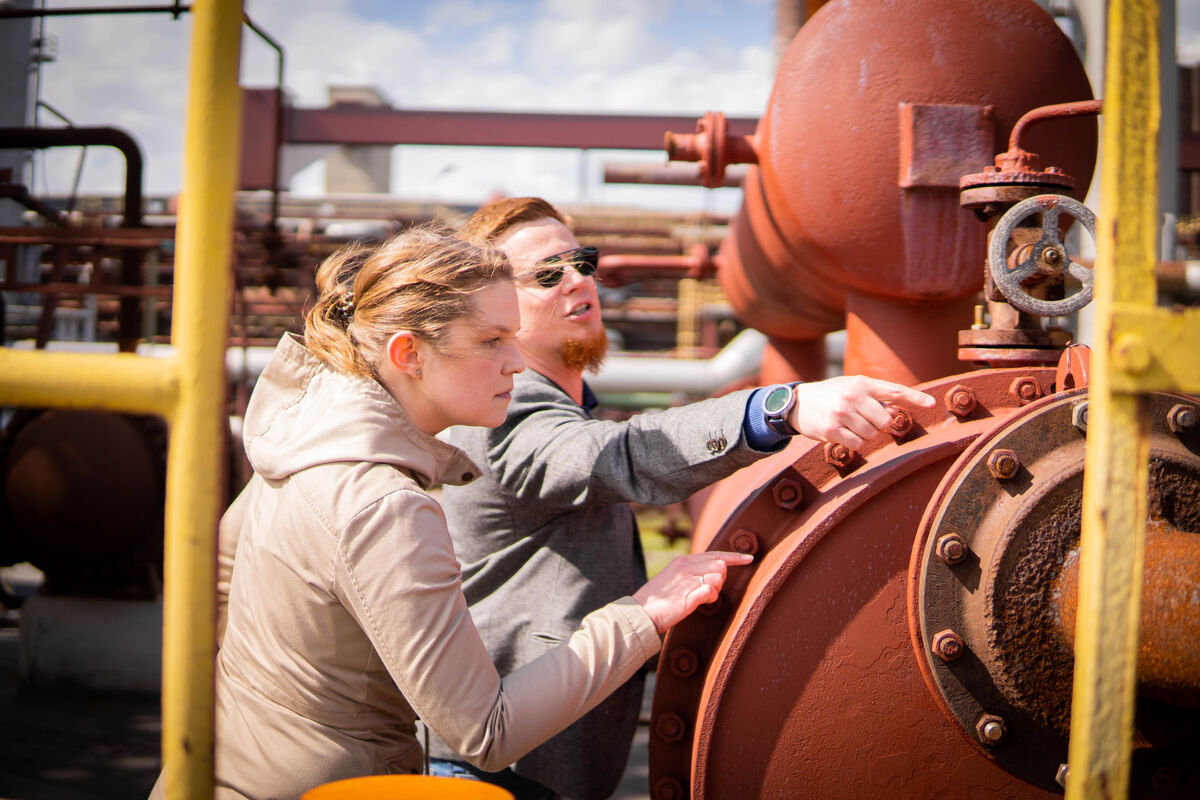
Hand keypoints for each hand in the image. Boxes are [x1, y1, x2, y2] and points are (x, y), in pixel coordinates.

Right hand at [632, 551, 753, 632]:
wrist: (641, 613)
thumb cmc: (658, 600)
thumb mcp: (674, 577)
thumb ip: (691, 572)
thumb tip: (713, 573)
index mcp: (683, 560)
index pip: (715, 554)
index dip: (734, 557)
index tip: (749, 558)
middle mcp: (686, 566)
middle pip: (721, 566)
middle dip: (720, 580)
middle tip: (707, 592)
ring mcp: (688, 579)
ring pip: (719, 578)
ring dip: (716, 590)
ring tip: (700, 598)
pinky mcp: (690, 595)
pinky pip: (713, 591)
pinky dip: (711, 598)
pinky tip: (701, 603)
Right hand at [788, 376, 935, 449]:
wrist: (797, 403)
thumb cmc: (830, 395)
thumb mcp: (851, 387)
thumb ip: (874, 397)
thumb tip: (894, 413)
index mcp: (861, 382)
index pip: (894, 390)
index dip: (915, 398)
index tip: (932, 403)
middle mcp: (852, 396)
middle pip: (885, 421)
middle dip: (877, 424)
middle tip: (862, 419)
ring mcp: (842, 413)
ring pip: (871, 435)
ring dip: (864, 434)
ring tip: (848, 425)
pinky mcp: (832, 430)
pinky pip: (858, 444)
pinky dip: (854, 443)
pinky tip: (842, 434)